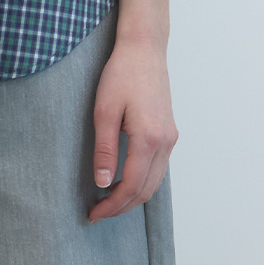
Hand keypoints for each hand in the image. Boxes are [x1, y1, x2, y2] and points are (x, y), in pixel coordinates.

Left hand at [88, 32, 176, 222]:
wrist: (144, 50)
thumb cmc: (121, 75)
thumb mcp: (104, 112)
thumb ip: (105, 150)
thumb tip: (103, 183)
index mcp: (149, 139)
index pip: (131, 186)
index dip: (111, 206)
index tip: (93, 214)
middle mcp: (165, 142)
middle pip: (146, 190)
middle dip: (122, 207)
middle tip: (97, 214)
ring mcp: (170, 138)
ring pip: (155, 182)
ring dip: (133, 197)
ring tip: (109, 203)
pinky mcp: (169, 133)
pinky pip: (159, 169)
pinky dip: (143, 182)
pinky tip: (125, 183)